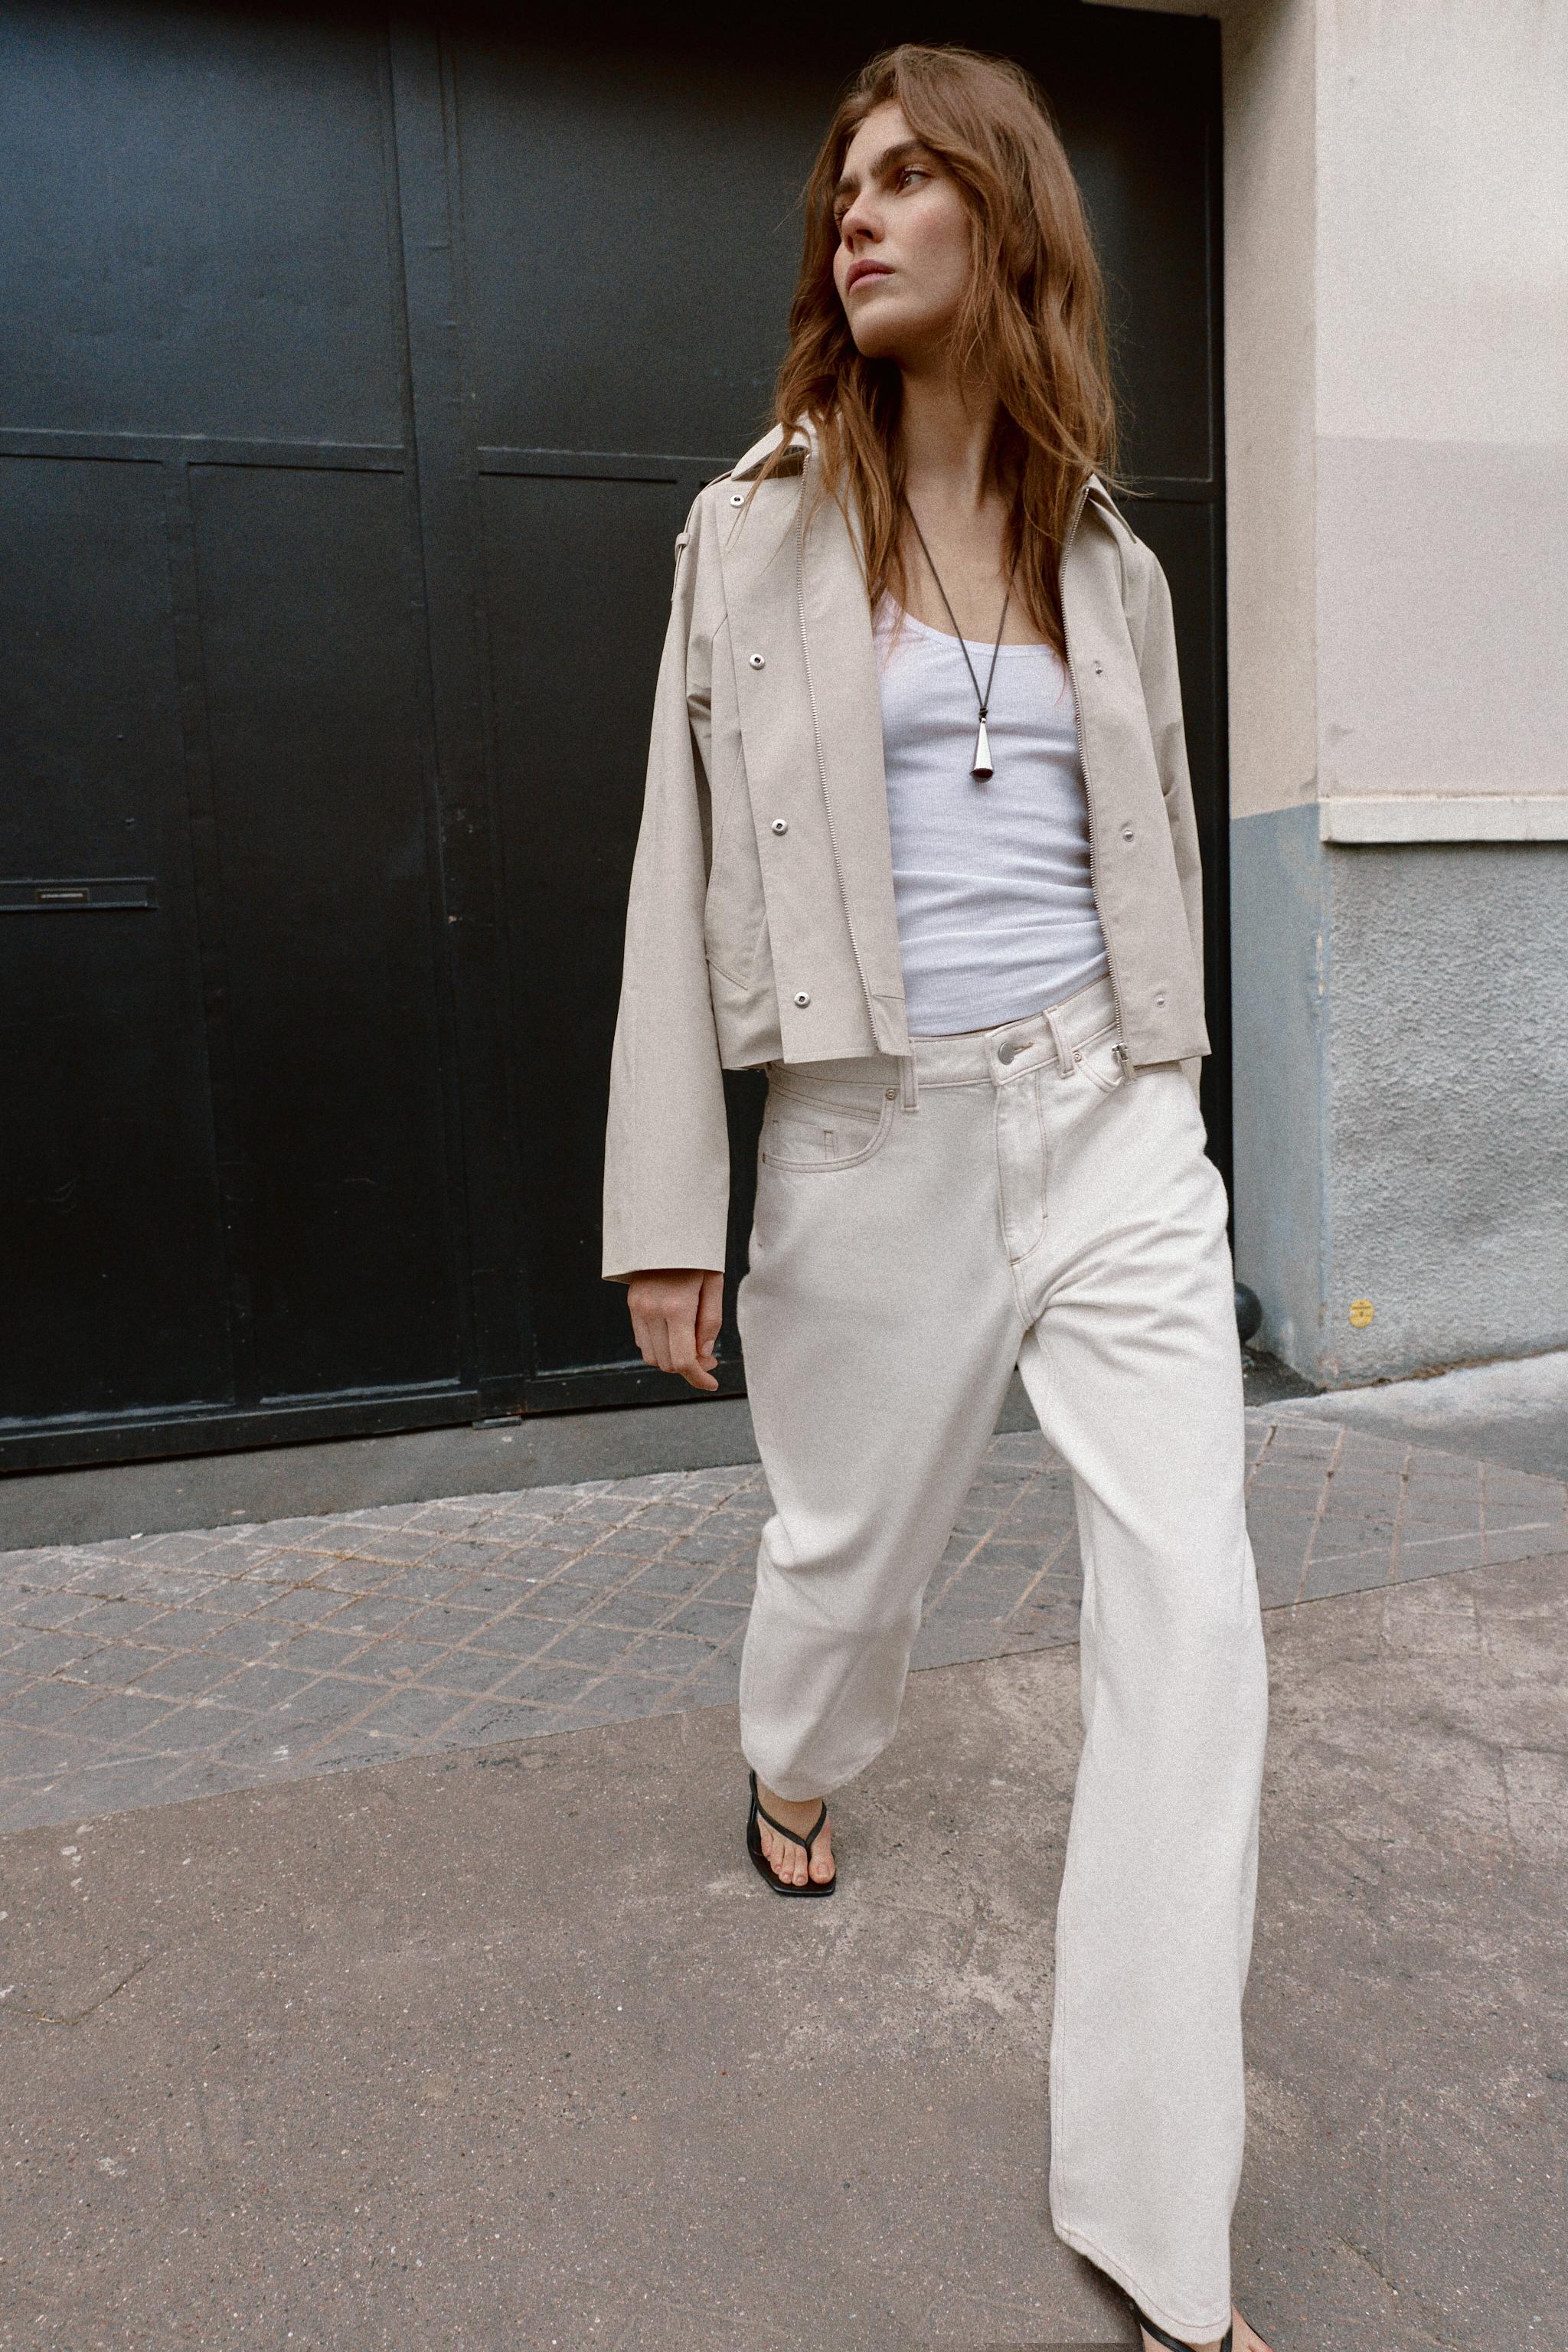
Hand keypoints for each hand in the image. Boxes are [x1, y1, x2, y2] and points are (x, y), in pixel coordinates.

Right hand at [626, 1268, 724, 1393]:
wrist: (665, 1229)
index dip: (698, 1379)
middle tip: (708, 1358)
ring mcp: (638, 1309)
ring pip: (652, 1357)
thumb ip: (710, 1323)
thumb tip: (704, 1354)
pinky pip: (643, 1341)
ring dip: (673, 1360)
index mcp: (677, 1307)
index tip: (712, 1384)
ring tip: (693, 1346)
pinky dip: (660, 1347)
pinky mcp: (632, 1306)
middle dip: (690, 1369)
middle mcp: (652, 1311)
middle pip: (667, 1364)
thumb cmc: (697, 1256)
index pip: (683, 1360)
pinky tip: (675, 1335)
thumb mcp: (713, 1285)